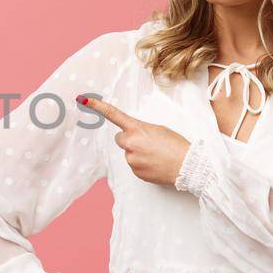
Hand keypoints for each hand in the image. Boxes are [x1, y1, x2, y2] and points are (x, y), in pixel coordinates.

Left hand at [77, 94, 191, 186]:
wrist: (188, 166)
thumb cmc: (177, 145)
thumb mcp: (159, 130)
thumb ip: (142, 131)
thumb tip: (135, 138)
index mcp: (137, 128)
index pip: (113, 114)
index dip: (98, 106)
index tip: (83, 100)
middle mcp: (130, 143)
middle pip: (120, 139)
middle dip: (130, 140)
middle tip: (148, 144)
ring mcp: (131, 159)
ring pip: (129, 154)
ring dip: (139, 154)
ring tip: (157, 156)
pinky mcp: (135, 172)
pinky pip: (135, 166)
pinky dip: (143, 165)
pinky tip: (156, 164)